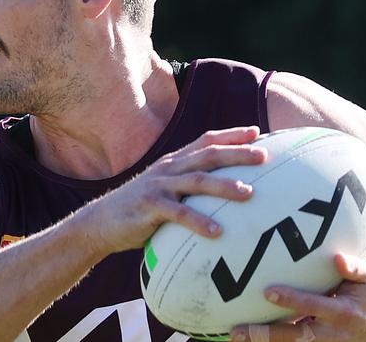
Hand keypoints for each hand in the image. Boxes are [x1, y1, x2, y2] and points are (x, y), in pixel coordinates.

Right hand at [85, 126, 267, 253]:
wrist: (101, 221)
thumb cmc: (141, 208)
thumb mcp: (165, 188)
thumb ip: (188, 184)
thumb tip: (221, 189)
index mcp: (174, 162)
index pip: (205, 141)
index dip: (231, 135)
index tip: (257, 132)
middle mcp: (169, 168)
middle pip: (208, 155)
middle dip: (237, 154)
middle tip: (264, 157)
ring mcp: (158, 186)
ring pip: (197, 181)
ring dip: (224, 186)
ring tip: (249, 193)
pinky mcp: (149, 207)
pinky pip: (178, 214)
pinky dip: (199, 222)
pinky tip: (217, 232)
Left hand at [231, 253, 365, 341]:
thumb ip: (355, 267)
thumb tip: (338, 259)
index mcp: (344, 313)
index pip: (313, 306)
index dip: (292, 300)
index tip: (268, 291)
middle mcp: (334, 334)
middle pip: (296, 337)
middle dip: (267, 335)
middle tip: (238, 331)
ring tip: (235, 337)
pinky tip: (250, 340)